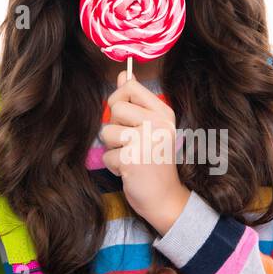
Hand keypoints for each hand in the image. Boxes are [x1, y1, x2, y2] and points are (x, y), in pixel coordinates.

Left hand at [100, 70, 190, 234]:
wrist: (165, 198)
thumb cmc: (154, 163)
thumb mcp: (150, 128)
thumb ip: (136, 101)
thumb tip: (123, 75)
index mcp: (164, 113)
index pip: (131, 87)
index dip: (119, 98)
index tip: (124, 116)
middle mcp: (158, 123)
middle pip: (116, 107)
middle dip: (115, 126)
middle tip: (130, 143)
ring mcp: (146, 140)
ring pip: (107, 131)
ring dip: (113, 148)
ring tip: (130, 158)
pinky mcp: (133, 158)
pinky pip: (107, 155)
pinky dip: (113, 166)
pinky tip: (130, 171)